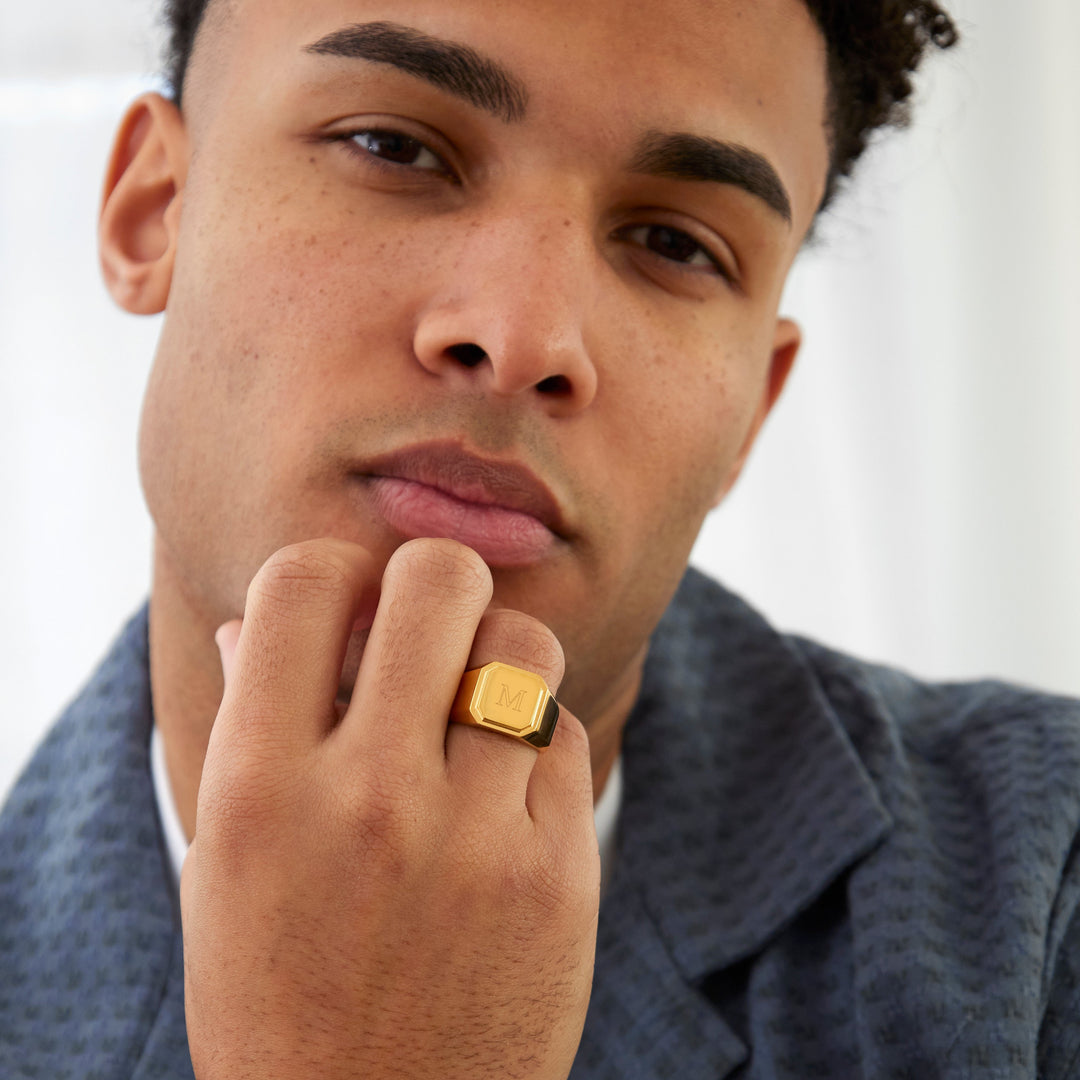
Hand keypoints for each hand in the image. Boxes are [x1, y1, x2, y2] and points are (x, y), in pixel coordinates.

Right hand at [181, 537, 599, 1079]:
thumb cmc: (280, 995)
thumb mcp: (224, 870)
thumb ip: (244, 727)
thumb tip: (259, 619)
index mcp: (257, 790)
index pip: (304, 580)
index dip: (335, 572)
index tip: (349, 608)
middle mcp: (367, 801)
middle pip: (440, 581)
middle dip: (439, 584)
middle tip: (432, 627)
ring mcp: (474, 839)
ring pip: (524, 646)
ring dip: (501, 655)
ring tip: (474, 705)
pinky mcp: (558, 874)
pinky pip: (564, 735)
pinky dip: (535, 742)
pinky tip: (504, 793)